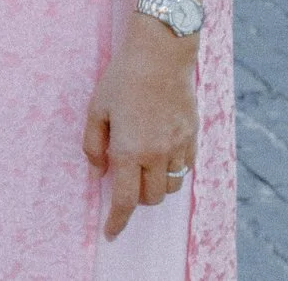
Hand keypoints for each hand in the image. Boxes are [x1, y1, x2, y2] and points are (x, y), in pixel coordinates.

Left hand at [83, 15, 199, 238]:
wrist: (161, 53)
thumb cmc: (123, 78)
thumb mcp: (97, 109)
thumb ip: (94, 145)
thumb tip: (98, 173)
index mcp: (130, 150)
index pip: (126, 200)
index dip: (117, 221)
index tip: (111, 233)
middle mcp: (158, 154)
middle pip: (151, 198)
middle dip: (136, 198)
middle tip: (124, 180)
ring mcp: (179, 146)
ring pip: (171, 187)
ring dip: (155, 185)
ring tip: (143, 165)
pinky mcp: (193, 136)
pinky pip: (185, 167)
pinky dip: (172, 169)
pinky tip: (161, 152)